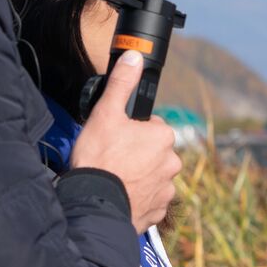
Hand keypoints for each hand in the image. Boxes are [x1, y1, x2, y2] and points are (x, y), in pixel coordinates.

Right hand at [72, 51, 181, 233]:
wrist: (94, 204)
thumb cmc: (99, 159)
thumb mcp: (106, 114)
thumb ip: (121, 84)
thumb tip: (134, 56)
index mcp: (164, 136)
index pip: (150, 127)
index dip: (130, 131)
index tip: (115, 139)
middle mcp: (173, 162)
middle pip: (152, 151)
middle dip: (136, 154)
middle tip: (113, 160)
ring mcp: (167, 187)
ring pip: (152, 175)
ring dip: (138, 176)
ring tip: (115, 179)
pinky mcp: (159, 209)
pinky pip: (150, 197)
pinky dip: (138, 196)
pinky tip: (121, 194)